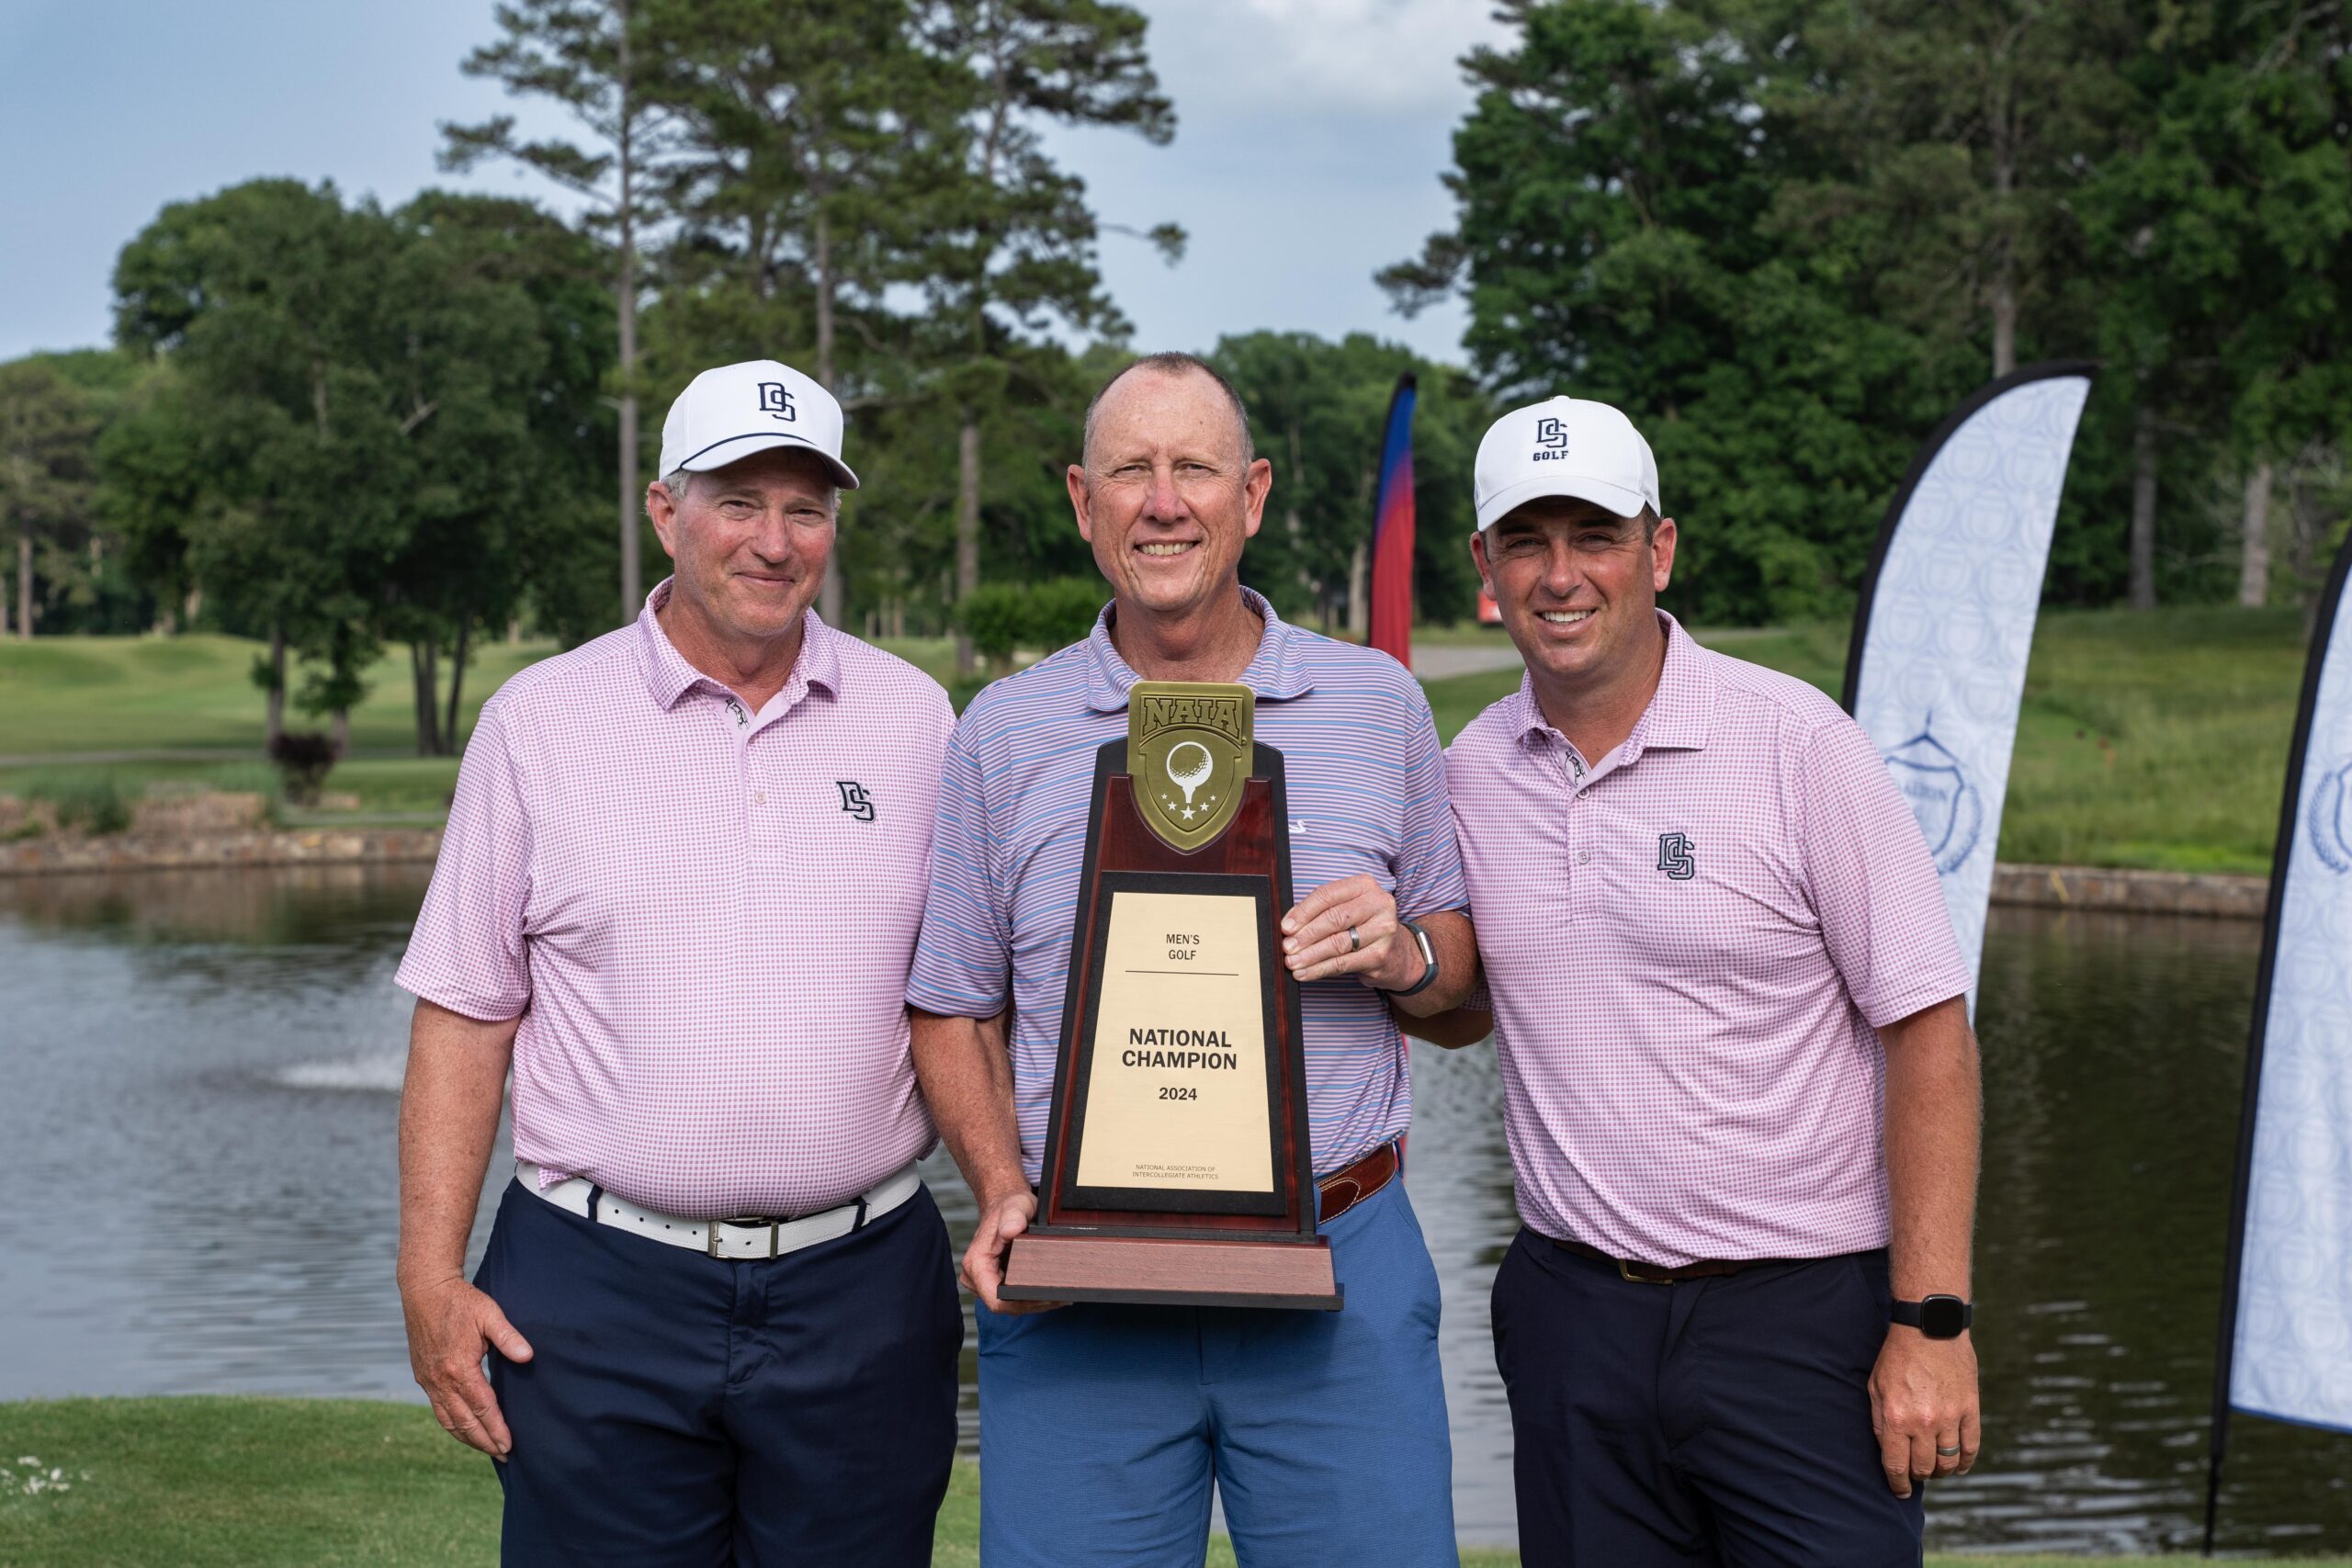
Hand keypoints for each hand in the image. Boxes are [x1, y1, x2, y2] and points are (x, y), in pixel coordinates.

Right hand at [401, 1274, 533, 1459]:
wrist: (425, 1291)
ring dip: (467, 1438)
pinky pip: (438, 1410)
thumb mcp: (489, 1314)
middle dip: (484, 1441)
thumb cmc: (461, 1301)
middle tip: (503, 1455)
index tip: (510, 1446)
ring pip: (448, 1421)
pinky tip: (464, 1429)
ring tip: (486, 1448)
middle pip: (464, 1422)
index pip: (483, 1408)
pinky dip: (452, 1425)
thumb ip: (508, 1337)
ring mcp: (428, 1381)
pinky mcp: (423, 1377)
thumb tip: (527, 1357)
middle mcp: (440, 1380)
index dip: (497, 1429)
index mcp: (459, 1368)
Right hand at [962, 1190, 1062, 1314]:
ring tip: (1059, 1294)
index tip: (1046, 1296)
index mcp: (976, 1263)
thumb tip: (1010, 1231)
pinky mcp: (994, 1281)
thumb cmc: (1009, 1206)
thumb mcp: (1016, 1206)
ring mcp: (983, 1281)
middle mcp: (975, 1276)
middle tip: (1061, 1296)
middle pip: (1005, 1306)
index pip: (996, 1300)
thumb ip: (1014, 1217)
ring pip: (1010, 1304)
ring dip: (1033, 1301)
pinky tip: (1048, 1289)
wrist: (1004, 1203)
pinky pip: (1011, 1297)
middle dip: (1033, 1303)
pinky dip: (1030, 1295)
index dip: (1022, 1303)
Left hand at [1281, 875, 1420, 989]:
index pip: (1327, 895)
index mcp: (1364, 885)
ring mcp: (1383, 930)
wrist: (1398, 952)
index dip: (1303, 912)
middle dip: (1305, 935)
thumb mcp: (1346, 910)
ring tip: (1292, 962)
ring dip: (1310, 955)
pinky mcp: (1381, 955)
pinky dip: (1320, 969)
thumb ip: (1319, 912)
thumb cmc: (1363, 926)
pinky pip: (1343, 963)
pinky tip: (1305, 973)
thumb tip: (1289, 926)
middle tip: (1287, 947)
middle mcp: (1378, 904)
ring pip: (1337, 943)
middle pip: (1333, 919)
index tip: (1286, 927)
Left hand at [1868, 1327, 1979, 1495]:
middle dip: (1917, 1475)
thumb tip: (1887, 1452)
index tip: (1899, 1491)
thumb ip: (1879, 1422)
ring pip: (1948, 1463)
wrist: (1929, 1329)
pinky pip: (1971, 1448)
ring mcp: (1950, 1418)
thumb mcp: (1875, 1388)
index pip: (1896, 1466)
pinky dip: (1965, 1463)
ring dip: (1940, 1471)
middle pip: (1923, 1468)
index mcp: (1896, 1418)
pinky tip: (1959, 1466)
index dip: (1897, 1484)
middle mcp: (1924, 1423)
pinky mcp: (1970, 1410)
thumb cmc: (1897, 1358)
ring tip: (1934, 1466)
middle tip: (1915, 1471)